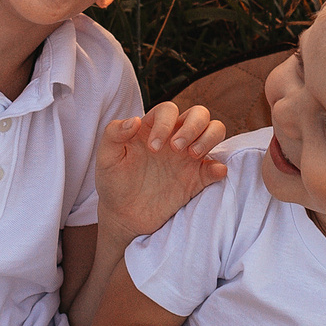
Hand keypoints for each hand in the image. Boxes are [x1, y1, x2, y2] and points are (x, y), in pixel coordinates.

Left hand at [96, 103, 226, 240]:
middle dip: (193, 127)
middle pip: (199, 114)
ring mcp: (189, 157)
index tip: (153, 149)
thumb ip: (114, 134)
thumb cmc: (113, 181)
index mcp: (153, 128)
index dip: (164, 123)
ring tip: (192, 155)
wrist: (123, 215)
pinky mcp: (197, 179)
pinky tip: (213, 173)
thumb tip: (135, 121)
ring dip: (209, 138)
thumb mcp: (106, 157)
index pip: (168, 110)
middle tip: (177, 149)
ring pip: (215, 131)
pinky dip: (219, 167)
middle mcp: (175, 137)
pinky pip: (217, 167)